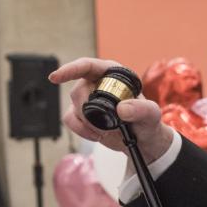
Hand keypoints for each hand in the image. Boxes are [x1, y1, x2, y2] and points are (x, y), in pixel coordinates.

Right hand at [49, 57, 172, 162]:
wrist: (142, 140)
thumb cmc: (148, 122)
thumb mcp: (151, 115)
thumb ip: (142, 109)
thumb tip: (122, 109)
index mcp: (114, 74)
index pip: (87, 66)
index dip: (70, 69)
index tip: (55, 77)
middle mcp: (97, 83)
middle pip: (78, 90)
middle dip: (90, 110)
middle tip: (109, 122)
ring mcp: (88, 98)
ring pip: (73, 107)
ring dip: (88, 122)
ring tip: (109, 129)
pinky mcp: (81, 114)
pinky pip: (70, 119)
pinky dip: (81, 130)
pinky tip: (97, 135)